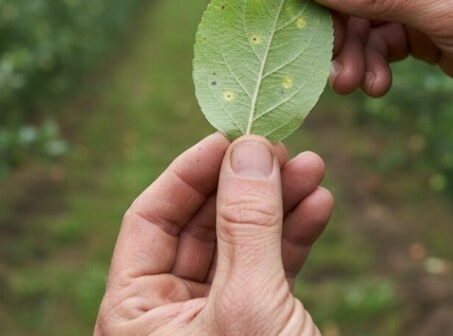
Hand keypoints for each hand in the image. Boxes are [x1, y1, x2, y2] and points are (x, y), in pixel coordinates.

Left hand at [95, 133, 332, 334]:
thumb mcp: (247, 303)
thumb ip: (247, 225)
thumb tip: (250, 149)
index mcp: (134, 313)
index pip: (149, 219)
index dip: (190, 172)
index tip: (231, 136)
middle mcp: (167, 312)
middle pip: (200, 225)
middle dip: (245, 183)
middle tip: (280, 146)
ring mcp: (212, 319)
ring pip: (241, 243)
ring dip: (278, 204)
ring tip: (312, 167)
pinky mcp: (255, 325)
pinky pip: (269, 269)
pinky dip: (293, 238)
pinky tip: (319, 204)